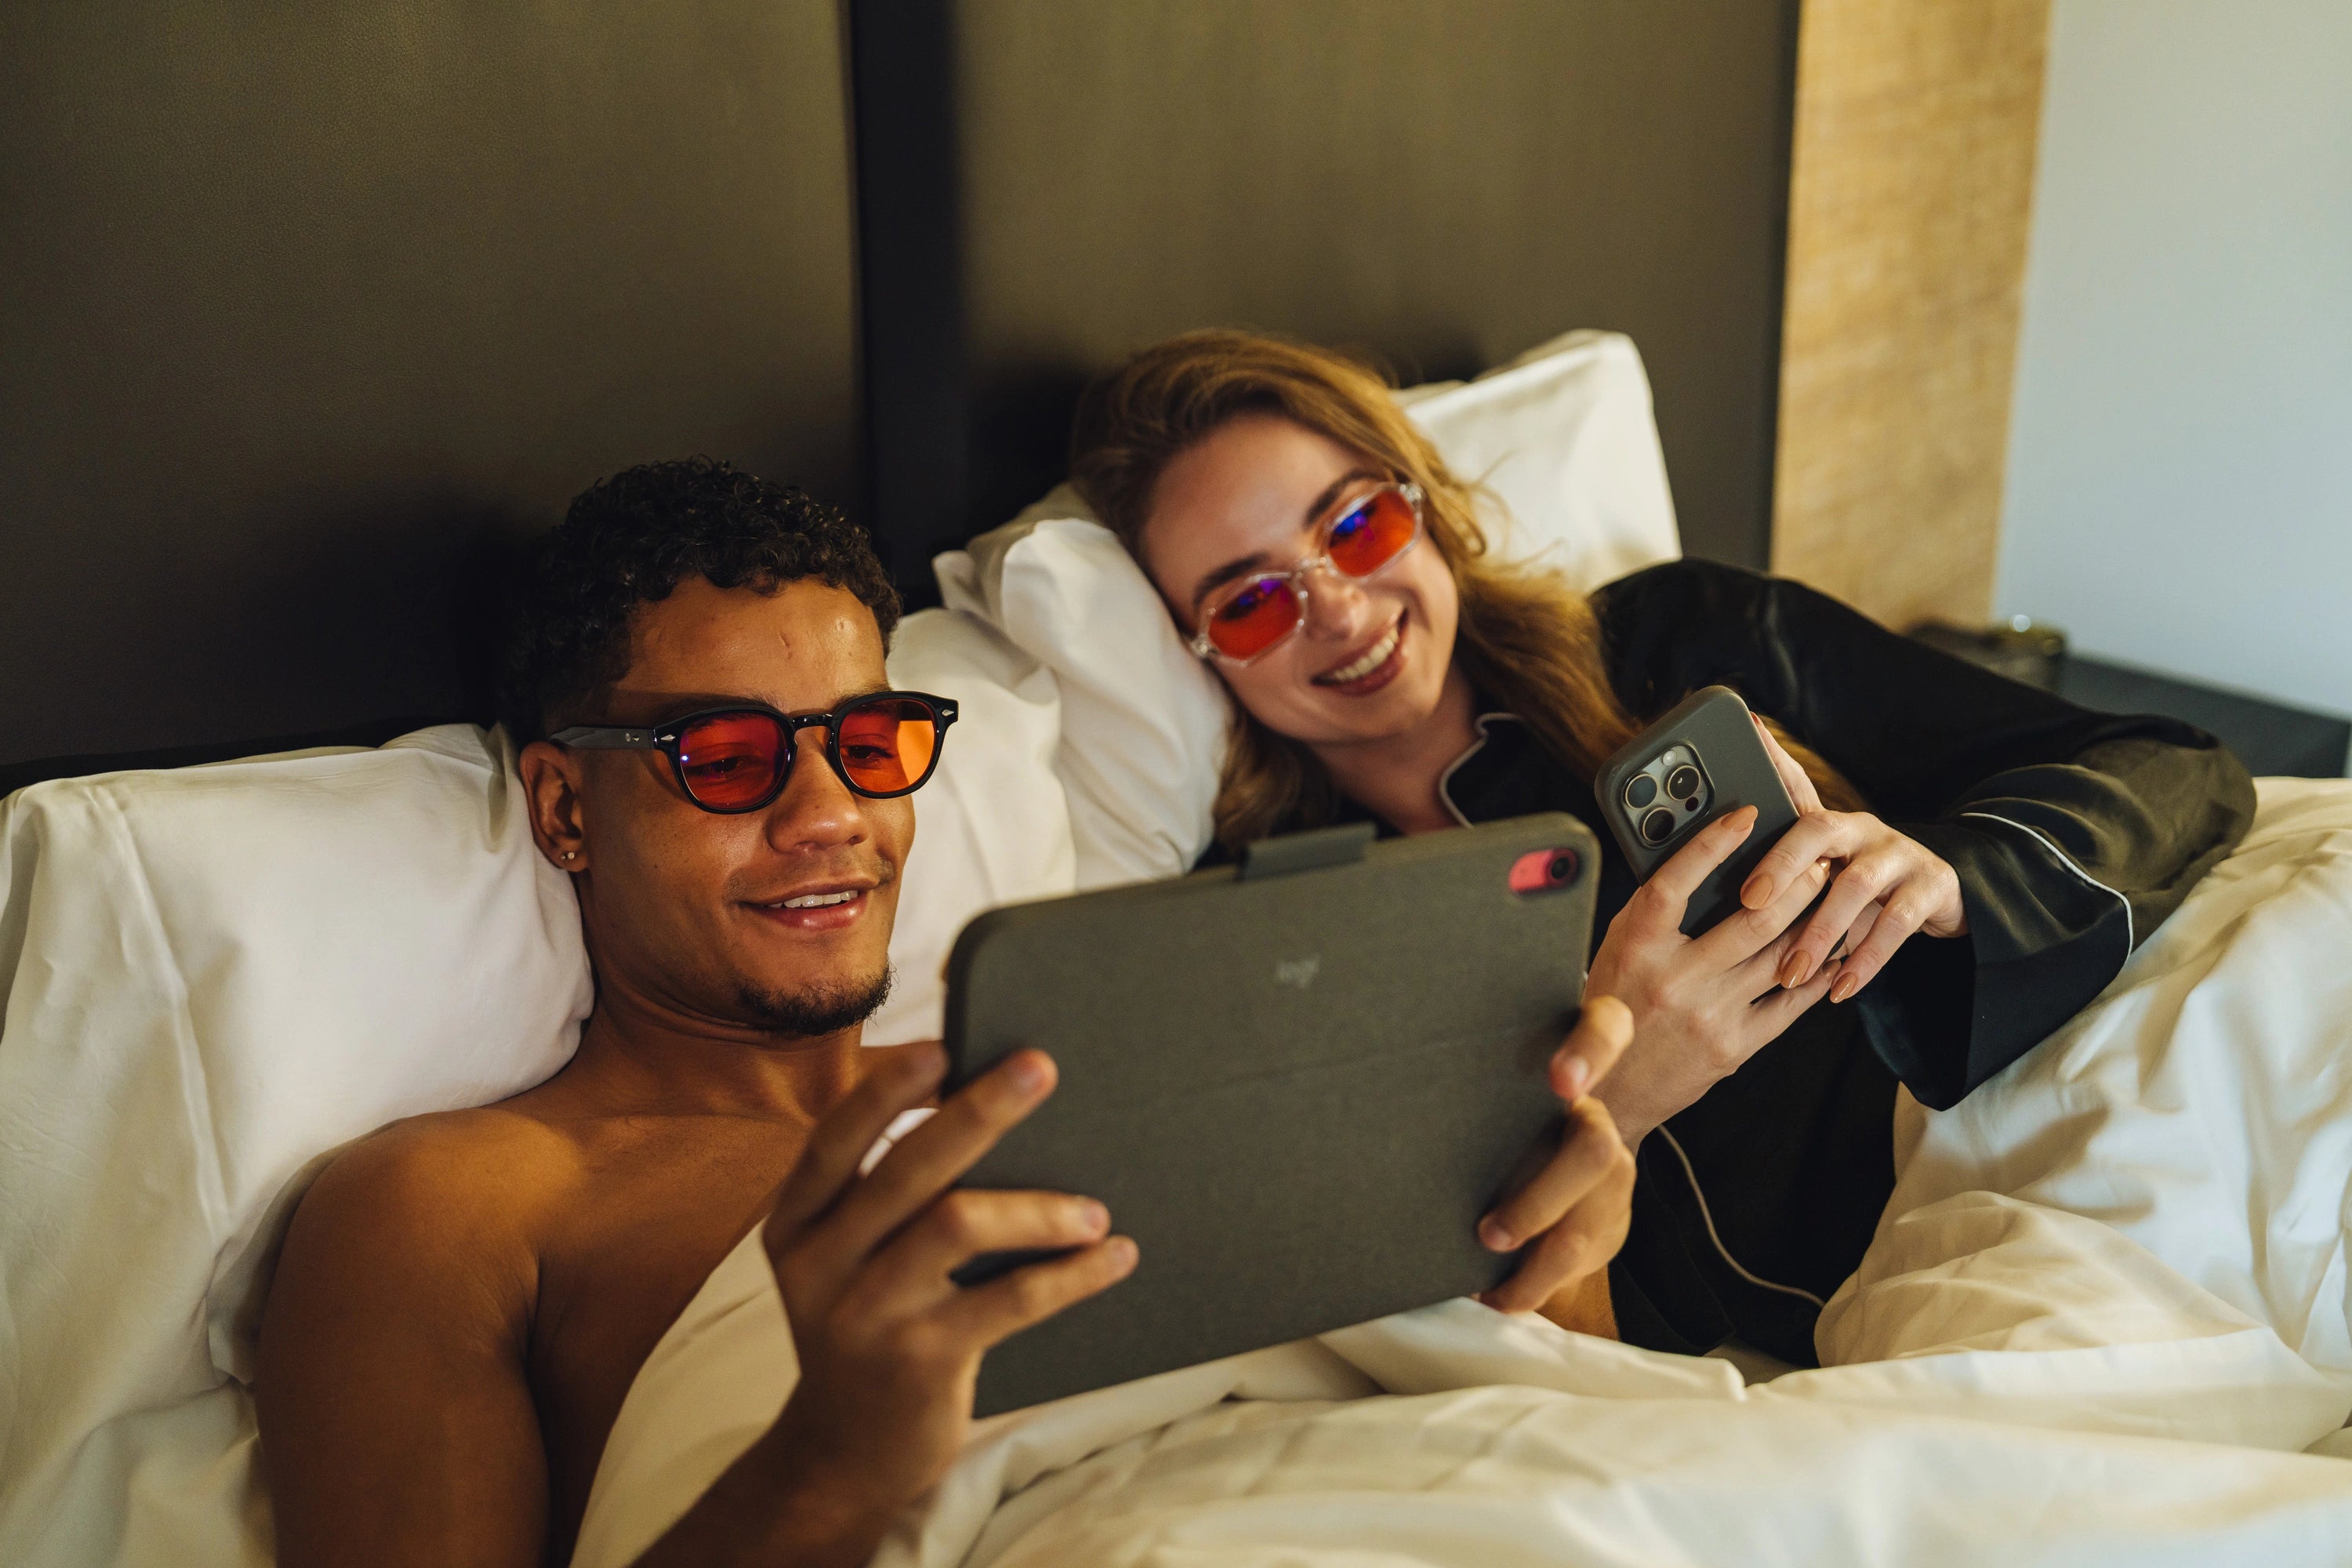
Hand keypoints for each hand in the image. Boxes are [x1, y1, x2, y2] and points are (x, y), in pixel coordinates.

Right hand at [745, 1047, 1135, 1564]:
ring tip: (1095, 1210)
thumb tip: (983, 1102)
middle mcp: (820, 1263)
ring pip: (957, 1227)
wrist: (845, 1452)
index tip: (940, 1047)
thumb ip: (888, 1191)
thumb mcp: (847, 1256)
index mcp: (797, 1220)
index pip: (834, 1139)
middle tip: (1040, 1068)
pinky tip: (1112, 1257)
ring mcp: (866, 1314)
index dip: (884, 1091)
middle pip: (907, 1169)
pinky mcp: (918, 1362)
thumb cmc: (870, 1320)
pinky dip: (1070, 1274)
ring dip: (1039, 1208)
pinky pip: (1009, 1301)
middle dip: (977, 1111)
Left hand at [1477, 995, 1637, 1316]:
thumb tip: (1380, 1069)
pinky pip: (1579, 1264)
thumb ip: (1464, 1077)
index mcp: (1570, 1064)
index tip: (1558, 1083)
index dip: (1590, 1052)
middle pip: (1593, 1151)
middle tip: (1488, 1234)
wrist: (1542, 1152)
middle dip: (1539, 1201)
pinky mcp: (1610, 1226)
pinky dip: (1532, 1287)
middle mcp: (1597, 1119)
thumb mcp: (1481, 1088)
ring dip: (1534, 1266)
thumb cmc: (1487, 1114)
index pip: (1606, 1030)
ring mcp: (1611, 1177)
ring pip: (1588, 1228)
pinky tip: (1495, 1296)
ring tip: (1485, 1287)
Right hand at [1586, 806, 1844, 1145]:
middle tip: (1817, 860)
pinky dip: (1818, 974)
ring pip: (1780, 956)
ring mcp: (1709, 1015)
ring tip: (1834, 896)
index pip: (1676, 881)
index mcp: (1636, 947)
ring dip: (1817, 922)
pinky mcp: (1734, 1048)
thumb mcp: (1617, 951)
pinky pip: (1789, 1004)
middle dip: (1797, 883)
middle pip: (1754, 918)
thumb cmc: (1612, 1009)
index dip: (1712, 844)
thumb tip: (1698, 861)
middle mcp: (1674, 979)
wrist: (1609, 1096)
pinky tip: (1834, 953)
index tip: (1745, 815)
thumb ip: (1652, 913)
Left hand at [1740, 716, 1965, 1003]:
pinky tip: (1840, 988)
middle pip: (1818, 830)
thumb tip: (1709, 902)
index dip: (1766, 776)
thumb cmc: (1858, 890)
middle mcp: (1860, 828)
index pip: (1791, 792)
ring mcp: (1898, 853)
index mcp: (1824, 822)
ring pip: (1856, 884)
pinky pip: (1896, 922)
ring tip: (1791, 971)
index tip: (1735, 805)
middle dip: (1781, 867)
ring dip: (1821, 931)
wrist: (1938, 896)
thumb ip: (1778, 880)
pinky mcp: (1931, 885)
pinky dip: (1866, 959)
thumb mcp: (1821, 879)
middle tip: (1748, 906)